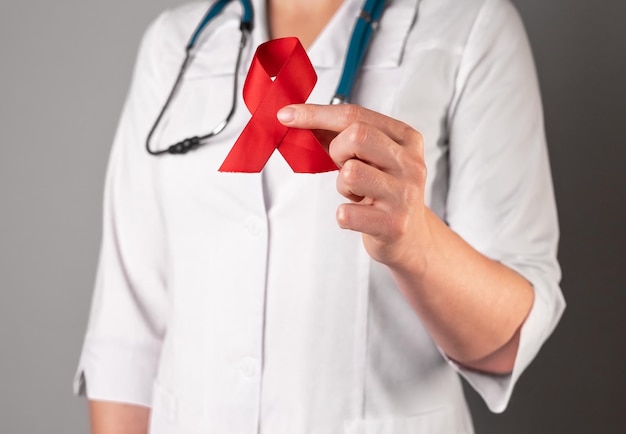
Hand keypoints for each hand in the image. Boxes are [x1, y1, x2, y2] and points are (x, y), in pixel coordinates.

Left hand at [278, 103, 431, 270]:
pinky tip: (360, 217)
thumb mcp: (370, 158)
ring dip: (342, 185)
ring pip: (350, 173)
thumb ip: (339, 135)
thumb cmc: (384, 192)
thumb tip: (298, 118)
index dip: (316, 114)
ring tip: (357, 194)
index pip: (355, 115)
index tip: (287, 115)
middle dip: (337, 151)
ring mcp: (404, 194)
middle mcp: (410, 163)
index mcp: (405, 139)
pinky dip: (344, 215)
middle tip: (344, 167)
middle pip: (356, 135)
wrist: (412, 237)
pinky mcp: (393, 224)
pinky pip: (345, 212)